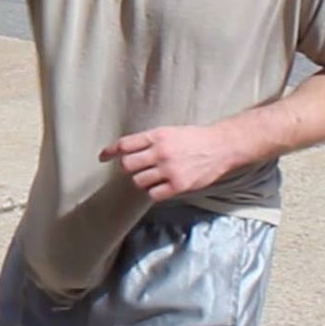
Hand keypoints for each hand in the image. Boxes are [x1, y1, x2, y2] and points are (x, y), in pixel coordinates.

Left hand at [99, 125, 244, 201]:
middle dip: (127, 168)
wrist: (221, 146)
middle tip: (135, 168)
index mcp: (157, 136)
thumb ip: (149, 141)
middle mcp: (160, 152)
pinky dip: (153, 191)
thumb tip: (126, 151)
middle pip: (127, 165)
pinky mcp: (178, 185)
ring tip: (152, 176)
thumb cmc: (194, 138)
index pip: (124, 144)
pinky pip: (153, 194)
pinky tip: (160, 186)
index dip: (110, 151)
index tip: (103, 157)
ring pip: (139, 181)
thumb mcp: (169, 132)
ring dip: (141, 180)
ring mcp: (169, 169)